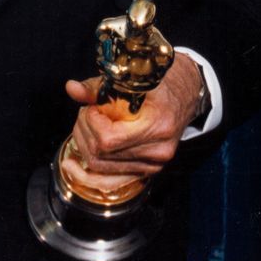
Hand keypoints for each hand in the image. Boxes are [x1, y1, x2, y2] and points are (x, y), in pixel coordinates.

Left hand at [60, 53, 204, 195]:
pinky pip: (111, 182)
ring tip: (85, 127)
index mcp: (158, 125)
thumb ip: (100, 86)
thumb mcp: (134, 78)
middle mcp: (158, 150)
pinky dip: (89, 176)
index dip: (90, 123)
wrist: (189, 91)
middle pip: (101, 155)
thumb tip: (71, 89)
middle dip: (83, 131)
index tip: (91, 106)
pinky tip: (73, 167)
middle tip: (86, 112)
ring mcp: (154, 164)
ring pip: (101, 169)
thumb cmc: (164, 81)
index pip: (108, 139)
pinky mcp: (149, 170)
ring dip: (84, 147)